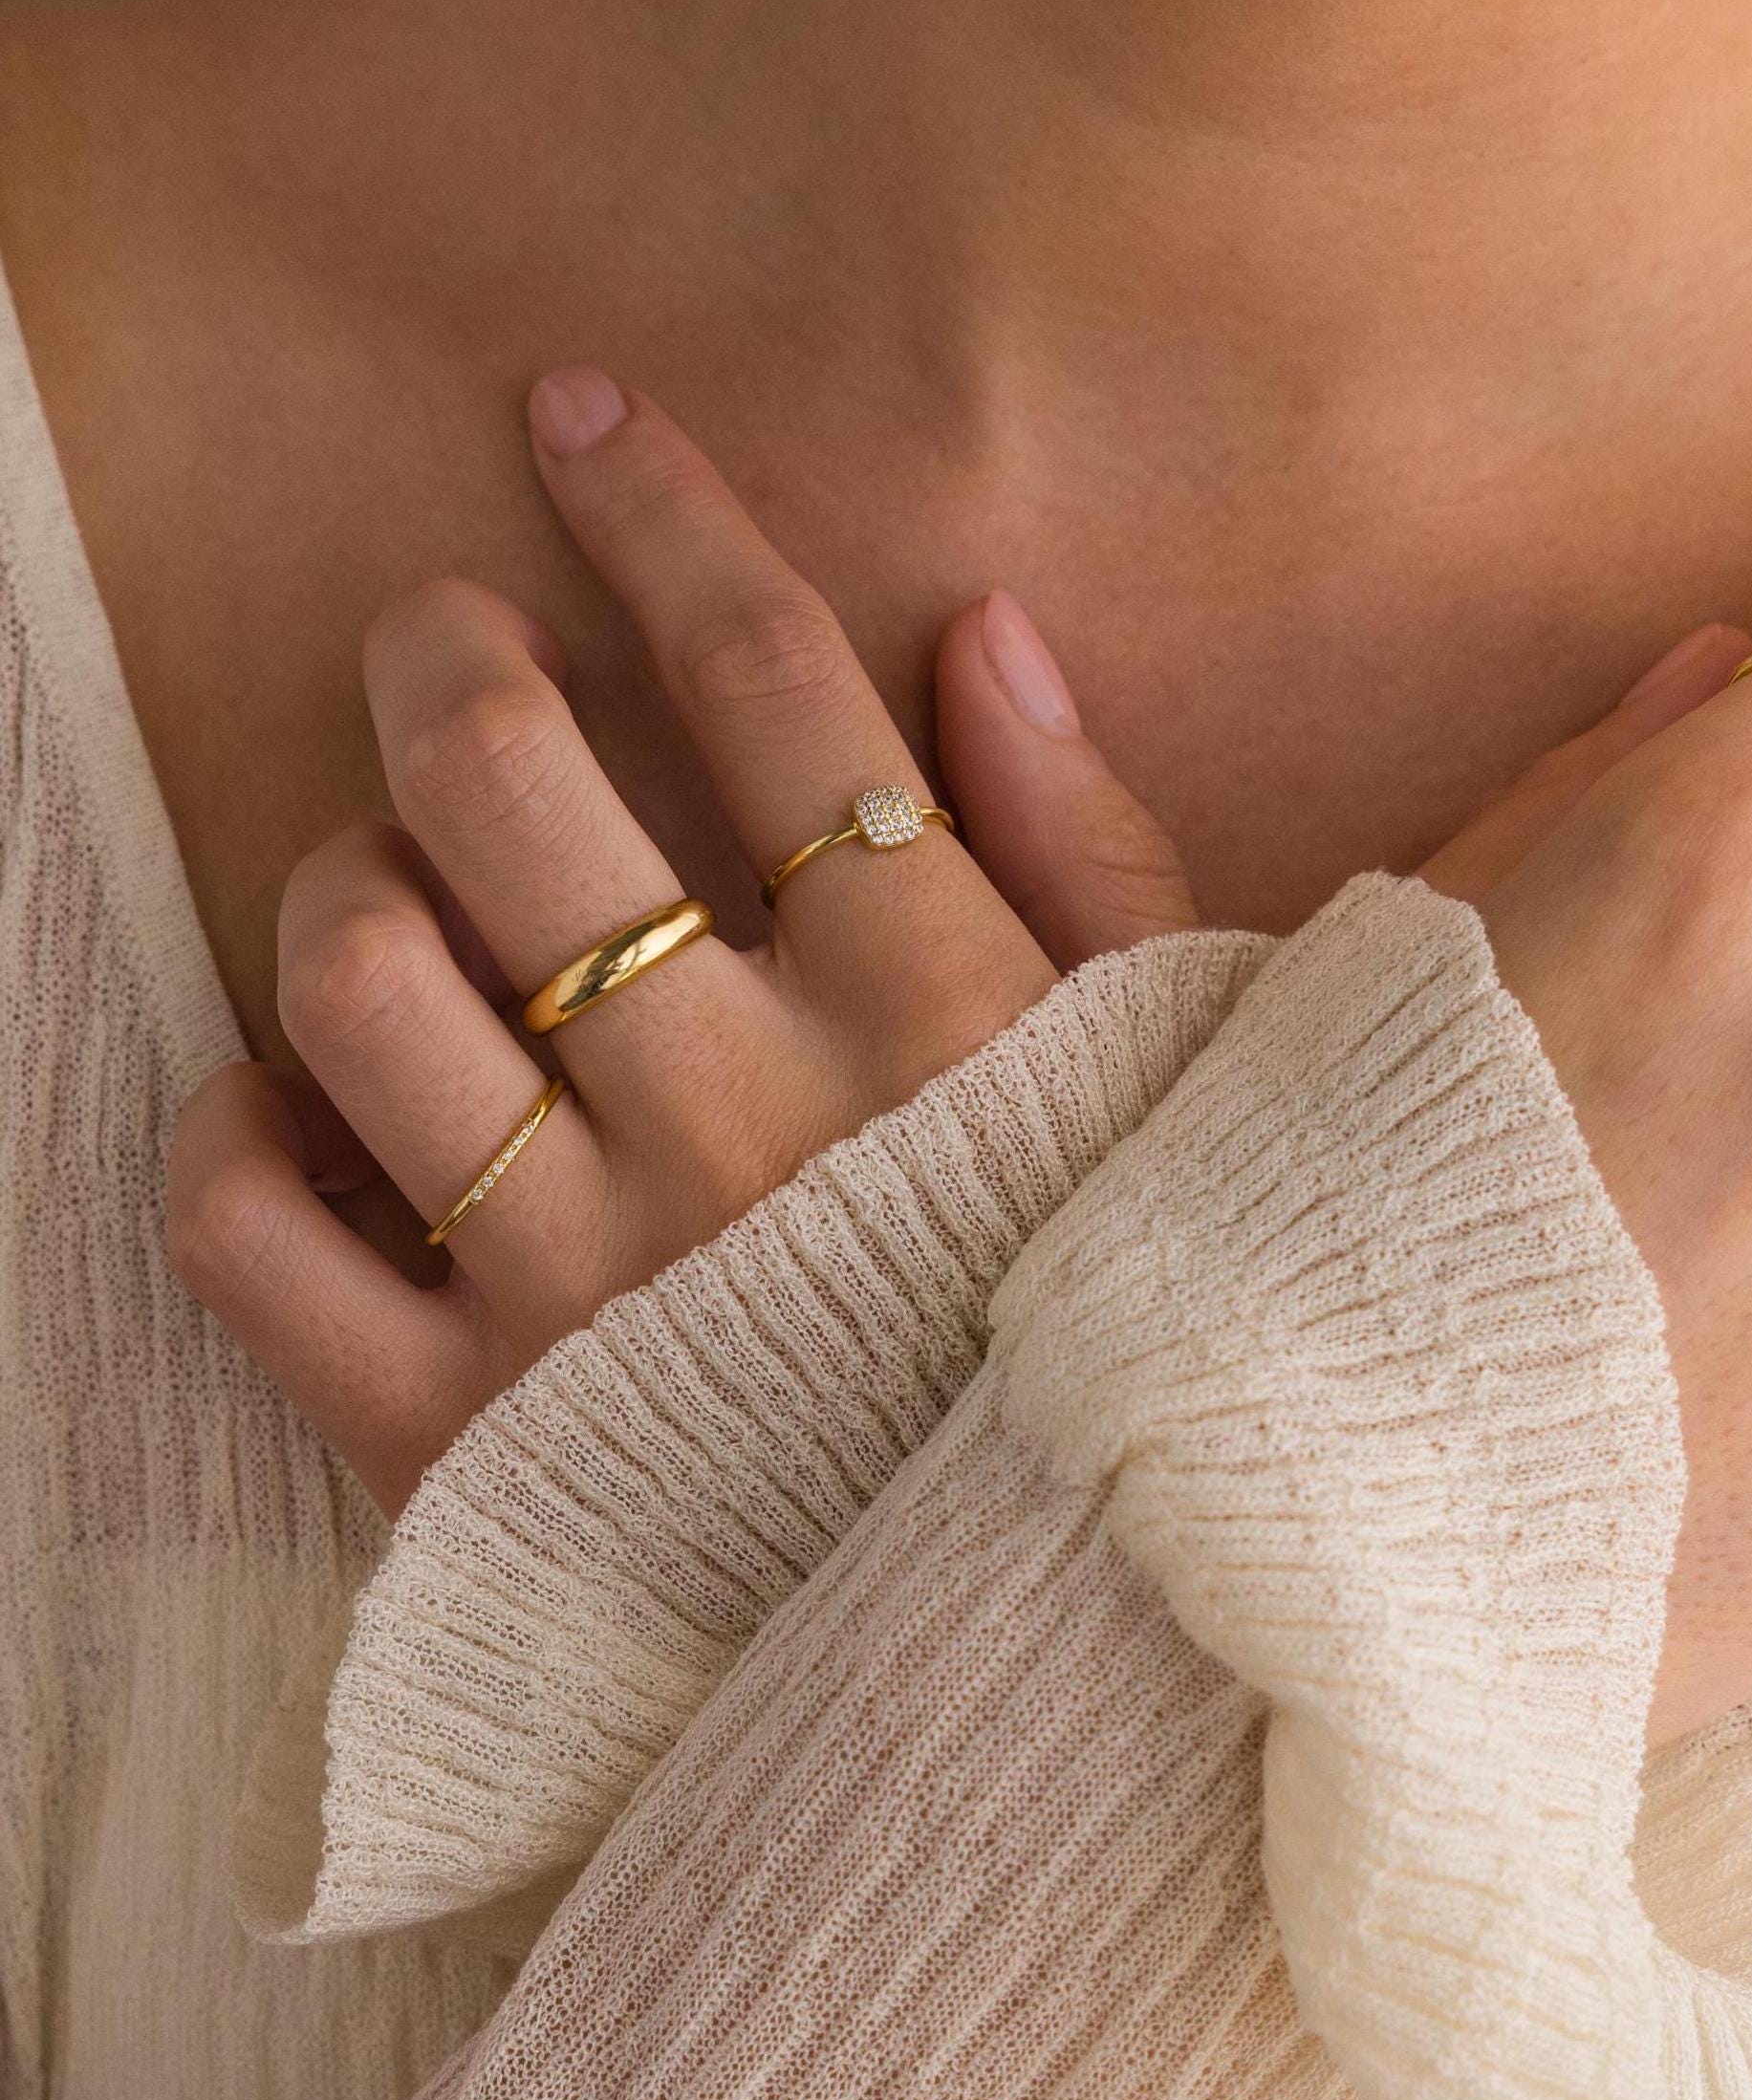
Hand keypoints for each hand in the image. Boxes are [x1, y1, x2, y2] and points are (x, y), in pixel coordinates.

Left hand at [166, 370, 1200, 1513]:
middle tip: (444, 637)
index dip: (661, 514)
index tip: (579, 413)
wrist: (1045, 1686)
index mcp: (938, 1018)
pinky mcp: (461, 1445)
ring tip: (389, 878)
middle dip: (440, 653)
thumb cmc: (1118, 1337)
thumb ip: (1096, 856)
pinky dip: (228, 1137)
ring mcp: (584, 1287)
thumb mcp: (1174, 1089)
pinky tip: (296, 1103)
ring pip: (352, 981)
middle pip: (508, 788)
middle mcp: (744, 1124)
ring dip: (340, 878)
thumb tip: (982, 630)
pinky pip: (248, 1235)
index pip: (771, 689)